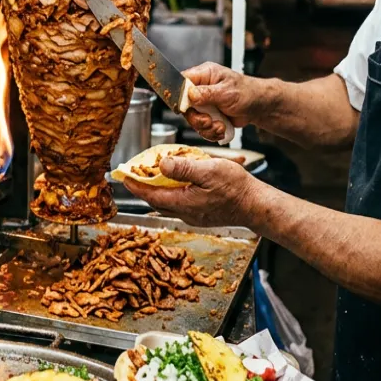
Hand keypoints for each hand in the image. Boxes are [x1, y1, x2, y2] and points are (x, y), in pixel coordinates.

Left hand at [122, 156, 259, 229]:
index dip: (135, 185)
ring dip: (161, 188)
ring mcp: (194, 216)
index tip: (124, 177)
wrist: (257, 206)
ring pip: (169, 202)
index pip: (150, 195)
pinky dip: (176, 191)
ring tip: (157, 173)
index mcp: (183, 202)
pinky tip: (182, 180)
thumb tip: (161, 165)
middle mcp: (185, 213)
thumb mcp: (209, 170)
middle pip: (157, 200)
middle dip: (145, 187)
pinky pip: (182, 202)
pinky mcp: (202, 214)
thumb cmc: (237, 189)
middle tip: (137, 173)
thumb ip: (184, 168)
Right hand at [182, 62, 259, 142]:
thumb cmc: (247, 92)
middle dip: (196, 118)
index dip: (180, 95)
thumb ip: (207, 93)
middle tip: (208, 121)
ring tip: (219, 126)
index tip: (186, 107)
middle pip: (184, 105)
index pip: (182, 82)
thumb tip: (190, 94)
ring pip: (193, 119)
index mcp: (204, 75)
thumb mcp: (227, 91)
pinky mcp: (208, 116)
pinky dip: (211, 132)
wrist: (259, 106)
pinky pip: (202, 128)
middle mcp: (201, 88)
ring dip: (205, 127)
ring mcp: (204, 104)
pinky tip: (221, 129)